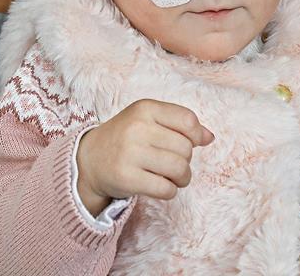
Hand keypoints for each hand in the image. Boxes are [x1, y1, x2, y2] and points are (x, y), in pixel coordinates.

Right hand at [76, 99, 214, 216]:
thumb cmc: (126, 138)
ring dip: (182, 178)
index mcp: (144, 108)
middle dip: (186, 160)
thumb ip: (179, 124)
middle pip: (185, 148)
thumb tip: (210, 137)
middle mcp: (137, 127)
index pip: (188, 120)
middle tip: (174, 163)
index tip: (191, 142)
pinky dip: (170, 191)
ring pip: (179, 169)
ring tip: (173, 178)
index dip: (196, 135)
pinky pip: (166, 189)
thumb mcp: (148, 120)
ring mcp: (130, 153)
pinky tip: (161, 186)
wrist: (89, 159)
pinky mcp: (126, 178)